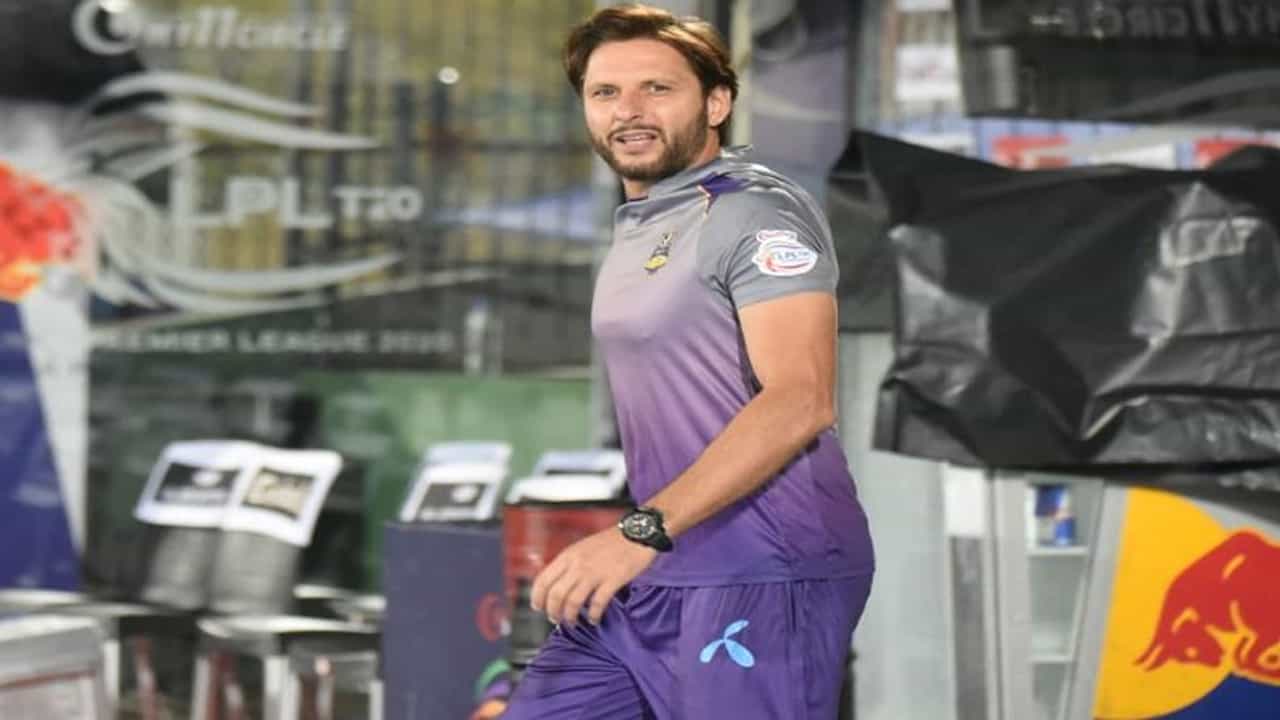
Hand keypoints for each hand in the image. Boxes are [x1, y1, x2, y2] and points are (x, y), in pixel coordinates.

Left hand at [530, 527, 656, 625]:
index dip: (537, 597)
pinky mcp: (612, 580)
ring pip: (573, 602)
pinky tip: (593, 619)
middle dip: (553, 611)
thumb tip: (558, 583)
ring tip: (573, 622)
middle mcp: (578, 564)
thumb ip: (569, 563)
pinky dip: (593, 615)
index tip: (537, 607)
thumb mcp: (582, 547)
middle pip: (556, 595)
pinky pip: (597, 603)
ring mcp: (595, 573)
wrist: (636, 534)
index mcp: (569, 555)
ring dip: (570, 616)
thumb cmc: (611, 541)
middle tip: (555, 618)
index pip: (543, 579)